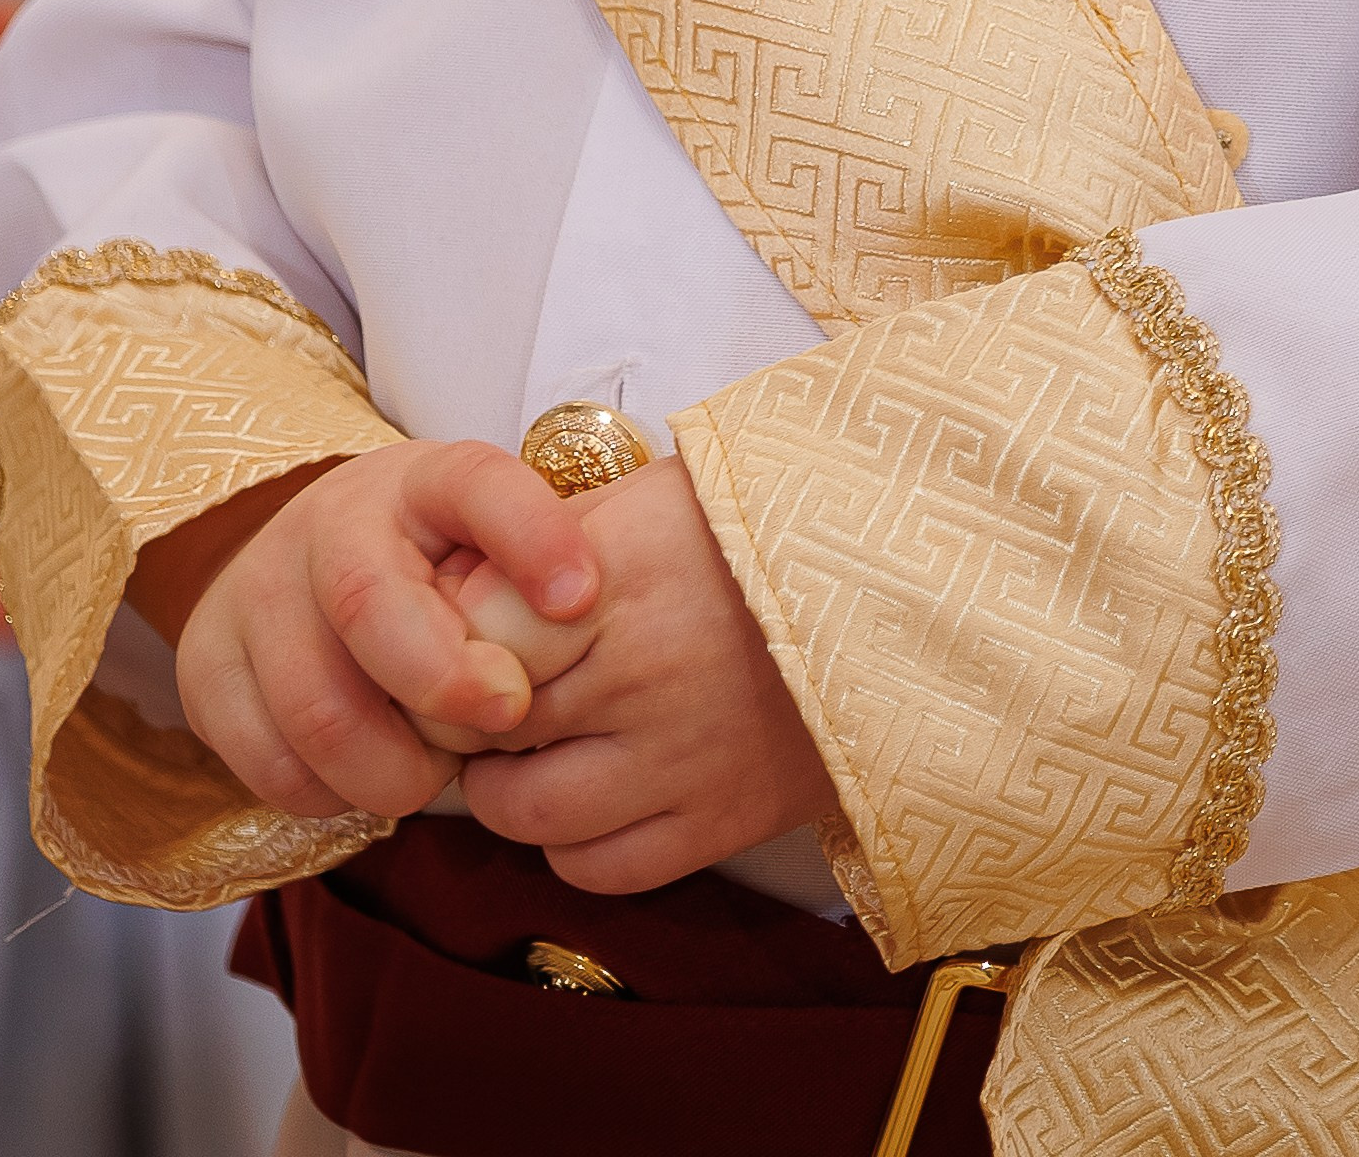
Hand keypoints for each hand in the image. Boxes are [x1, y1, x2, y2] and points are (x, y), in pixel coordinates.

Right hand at [172, 441, 599, 821]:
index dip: (530, 536)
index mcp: (421, 480)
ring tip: (436, 766)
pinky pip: (273, 765)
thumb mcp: (489, 545)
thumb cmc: (432, 567)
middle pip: (369, 605)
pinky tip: (370, 773)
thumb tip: (582, 637)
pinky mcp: (208, 669)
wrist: (303, 560)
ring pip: (319, 710)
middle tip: (503, 718)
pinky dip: (335, 795)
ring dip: (395, 767)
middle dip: (447, 684)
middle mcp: (327, 522)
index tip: (581, 598)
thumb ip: (530, 584)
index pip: (475, 483)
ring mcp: (257, 591)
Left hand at [458, 455, 837, 891]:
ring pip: (528, 811)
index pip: (474, 624)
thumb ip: (559, 533)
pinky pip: (600, 867)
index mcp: (619, 570)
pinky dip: (572, 846)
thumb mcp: (659, 491)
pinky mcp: (721, 818)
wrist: (906, 588)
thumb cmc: (769, 526)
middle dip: (472, 717)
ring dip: (507, 792)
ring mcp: (680, 752)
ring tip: (526, 760)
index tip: (462, 636)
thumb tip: (460, 581)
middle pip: (491, 719)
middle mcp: (640, 666)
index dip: (453, 636)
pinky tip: (587, 802)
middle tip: (486, 702)